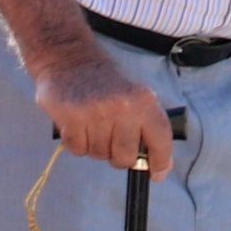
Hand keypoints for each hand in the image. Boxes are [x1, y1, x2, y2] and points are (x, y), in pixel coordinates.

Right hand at [34, 46, 172, 179]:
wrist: (69, 57)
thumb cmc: (105, 81)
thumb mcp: (135, 95)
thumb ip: (147, 127)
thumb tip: (158, 168)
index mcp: (143, 100)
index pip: (160, 139)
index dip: (161, 161)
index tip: (157, 174)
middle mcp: (122, 107)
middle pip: (125, 157)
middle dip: (119, 156)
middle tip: (112, 140)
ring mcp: (96, 113)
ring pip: (99, 155)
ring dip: (96, 146)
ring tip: (93, 123)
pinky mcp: (71, 118)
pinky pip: (78, 149)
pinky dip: (77, 142)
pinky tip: (78, 124)